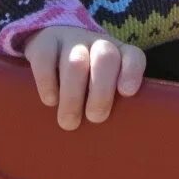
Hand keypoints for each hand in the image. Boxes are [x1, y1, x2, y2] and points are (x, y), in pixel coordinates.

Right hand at [24, 25, 144, 129]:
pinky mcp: (45, 42)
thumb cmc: (85, 81)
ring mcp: (71, 40)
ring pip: (76, 63)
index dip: (132, 72)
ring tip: (69, 122)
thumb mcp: (102, 88)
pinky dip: (48, 83)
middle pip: (105, 58)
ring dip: (73, 96)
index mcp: (119, 54)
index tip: (127, 92)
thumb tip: (117, 138)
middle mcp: (97, 44)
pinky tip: (51, 101)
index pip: (133, 56)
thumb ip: (112, 103)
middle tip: (95, 118)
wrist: (51, 44)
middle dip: (101, 92)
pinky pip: (46, 58)